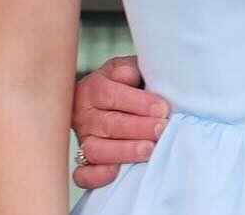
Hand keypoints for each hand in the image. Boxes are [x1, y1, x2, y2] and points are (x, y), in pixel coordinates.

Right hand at [71, 55, 168, 189]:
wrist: (107, 97)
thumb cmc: (124, 82)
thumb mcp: (126, 68)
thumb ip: (128, 68)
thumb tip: (129, 75)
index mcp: (92, 88)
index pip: (112, 95)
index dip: (138, 103)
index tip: (162, 109)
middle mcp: (84, 115)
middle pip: (109, 124)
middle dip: (138, 128)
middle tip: (160, 129)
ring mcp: (82, 140)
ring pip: (97, 150)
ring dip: (124, 151)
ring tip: (148, 149)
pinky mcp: (83, 162)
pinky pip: (82, 174)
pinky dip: (96, 176)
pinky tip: (115, 173)